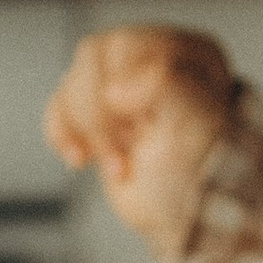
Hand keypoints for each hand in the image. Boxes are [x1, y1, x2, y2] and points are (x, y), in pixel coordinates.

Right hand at [45, 24, 234, 258]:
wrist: (187, 217)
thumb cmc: (202, 174)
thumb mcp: (196, 127)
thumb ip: (168, 89)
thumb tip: (117, 89)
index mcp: (190, 53)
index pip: (133, 45)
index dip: (126, 87)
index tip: (140, 125)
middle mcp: (155, 58)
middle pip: (95, 59)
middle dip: (102, 116)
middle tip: (124, 155)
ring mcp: (123, 83)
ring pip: (72, 81)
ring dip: (86, 130)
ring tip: (117, 165)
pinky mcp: (97, 109)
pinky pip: (59, 104)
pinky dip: (62, 133)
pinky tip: (80, 158)